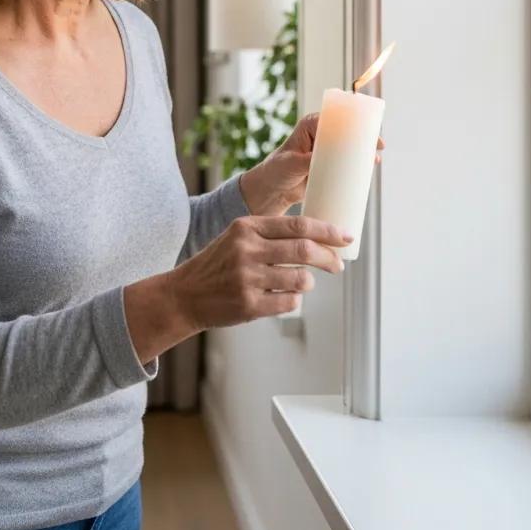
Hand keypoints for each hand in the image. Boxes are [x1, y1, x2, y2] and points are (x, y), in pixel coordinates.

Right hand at [170, 213, 354, 329]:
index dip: (328, 231)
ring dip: (308, 282)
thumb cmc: (220, 263)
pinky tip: (284, 297)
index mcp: (247, 226)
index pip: (299, 225)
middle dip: (329, 258)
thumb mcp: (239, 236)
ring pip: (301, 279)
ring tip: (302, 283)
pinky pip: (289, 303)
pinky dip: (294, 300)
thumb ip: (272, 233)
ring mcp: (247, 278)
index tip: (345, 236)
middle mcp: (247, 249)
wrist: (185, 294)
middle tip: (338, 265)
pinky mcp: (248, 304)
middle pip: (305, 250)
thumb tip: (319, 236)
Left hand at [238, 112, 385, 216]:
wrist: (270, 192)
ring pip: (349, 148)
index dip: (355, 123)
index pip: (337, 118)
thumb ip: (307, 161)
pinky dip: (357, 166)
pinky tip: (367, 172)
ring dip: (363, 152)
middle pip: (347, 132)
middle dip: (364, 137)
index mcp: (311, 125)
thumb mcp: (291, 164)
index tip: (368, 132)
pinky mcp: (328, 167)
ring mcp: (326, 152)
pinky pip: (346, 164)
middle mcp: (320, 135)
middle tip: (378, 147)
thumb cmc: (275, 172)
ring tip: (375, 161)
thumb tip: (325, 160)